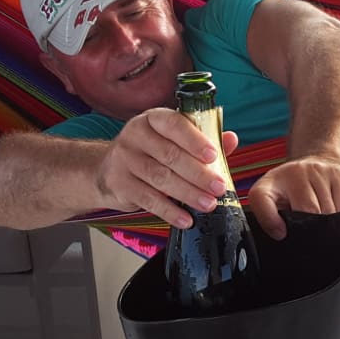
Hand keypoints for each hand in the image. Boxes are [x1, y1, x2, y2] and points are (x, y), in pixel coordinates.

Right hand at [95, 108, 238, 226]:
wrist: (108, 170)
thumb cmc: (150, 153)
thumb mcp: (174, 141)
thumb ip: (202, 141)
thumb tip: (231, 139)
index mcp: (153, 119)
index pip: (174, 124)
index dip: (195, 141)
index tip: (214, 156)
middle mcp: (135, 135)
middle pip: (170, 155)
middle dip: (198, 174)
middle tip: (219, 187)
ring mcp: (124, 159)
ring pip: (160, 178)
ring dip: (188, 194)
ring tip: (208, 204)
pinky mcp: (119, 184)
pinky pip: (148, 199)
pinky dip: (169, 211)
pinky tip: (185, 219)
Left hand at [248, 156, 339, 239]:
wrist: (315, 162)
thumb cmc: (291, 188)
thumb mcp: (270, 201)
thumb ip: (269, 217)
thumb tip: (281, 234)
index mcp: (270, 182)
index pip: (261, 199)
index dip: (270, 221)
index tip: (281, 233)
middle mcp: (293, 172)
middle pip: (308, 211)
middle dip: (310, 226)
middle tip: (307, 226)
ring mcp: (318, 171)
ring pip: (328, 211)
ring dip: (326, 221)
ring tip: (319, 214)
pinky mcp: (339, 175)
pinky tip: (332, 208)